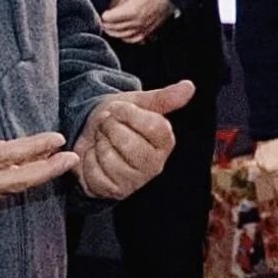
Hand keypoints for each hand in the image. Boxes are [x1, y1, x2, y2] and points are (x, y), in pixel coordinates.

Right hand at [0, 63, 77, 220]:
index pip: (6, 156)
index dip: (35, 149)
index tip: (58, 140)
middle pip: (15, 183)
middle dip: (47, 172)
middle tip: (71, 162)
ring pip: (3, 196)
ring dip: (30, 184)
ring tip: (51, 171)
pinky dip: (7, 193)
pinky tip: (17, 184)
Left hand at [74, 79, 189, 199]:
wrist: (91, 134)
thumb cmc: (118, 119)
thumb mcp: (137, 103)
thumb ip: (163, 97)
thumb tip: (189, 86)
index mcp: (165, 142)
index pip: (154, 126)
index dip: (129, 113)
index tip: (118, 108)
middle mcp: (154, 165)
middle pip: (128, 142)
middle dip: (110, 127)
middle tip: (107, 124)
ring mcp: (134, 181)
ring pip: (109, 157)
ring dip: (98, 142)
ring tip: (102, 139)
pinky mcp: (114, 191)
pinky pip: (94, 173)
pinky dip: (87, 160)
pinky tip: (93, 156)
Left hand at [98, 0, 173, 43]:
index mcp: (132, 11)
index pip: (111, 19)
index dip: (103, 16)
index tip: (100, 14)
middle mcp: (138, 23)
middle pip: (116, 29)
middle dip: (106, 25)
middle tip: (100, 21)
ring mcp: (145, 29)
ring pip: (124, 36)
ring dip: (114, 33)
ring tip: (108, 28)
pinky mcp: (151, 32)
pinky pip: (135, 39)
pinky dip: (126, 38)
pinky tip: (123, 33)